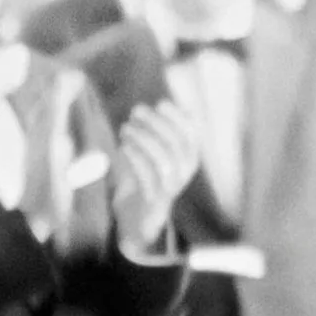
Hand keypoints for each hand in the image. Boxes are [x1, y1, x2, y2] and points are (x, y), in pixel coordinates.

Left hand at [110, 103, 200, 253]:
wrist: (140, 213)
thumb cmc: (147, 174)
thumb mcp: (156, 149)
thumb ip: (163, 128)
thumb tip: (169, 103)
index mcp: (190, 157)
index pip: (192, 134)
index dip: (178, 117)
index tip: (160, 103)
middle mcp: (185, 171)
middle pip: (176, 143)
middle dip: (156, 123)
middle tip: (136, 111)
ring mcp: (172, 185)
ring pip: (163, 159)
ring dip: (143, 139)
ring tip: (126, 128)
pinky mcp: (155, 197)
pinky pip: (147, 175)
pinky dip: (135, 158)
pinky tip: (124, 147)